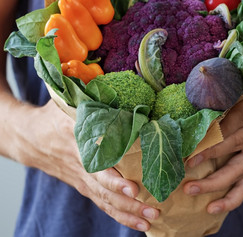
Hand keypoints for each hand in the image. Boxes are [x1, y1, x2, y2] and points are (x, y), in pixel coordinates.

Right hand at [19, 100, 158, 231]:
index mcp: (77, 139)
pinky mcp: (83, 186)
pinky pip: (102, 204)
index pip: (97, 163)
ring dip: (129, 212)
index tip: (132, 187)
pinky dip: (120, 216)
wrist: (31, 138)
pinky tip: (140, 224)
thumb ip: (88, 92)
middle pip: (104, 188)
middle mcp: (80, 163)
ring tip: (152, 217)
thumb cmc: (55, 115)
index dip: (113, 178)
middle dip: (128, 201)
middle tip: (152, 205)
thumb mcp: (67, 100)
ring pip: (105, 200)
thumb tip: (119, 78)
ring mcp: (81, 178)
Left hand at [183, 81, 242, 214]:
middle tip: (186, 163)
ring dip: (213, 183)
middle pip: (232, 146)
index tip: (191, 139)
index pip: (233, 121)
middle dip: (208, 156)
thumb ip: (234, 92)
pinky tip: (214, 207)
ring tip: (191, 190)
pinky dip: (232, 199)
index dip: (213, 130)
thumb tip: (206, 89)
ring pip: (238, 172)